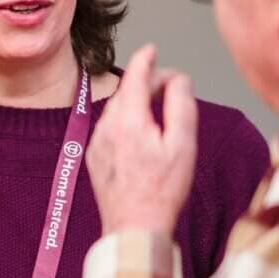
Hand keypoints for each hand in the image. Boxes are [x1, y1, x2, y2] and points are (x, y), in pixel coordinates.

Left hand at [87, 44, 197, 236]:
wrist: (134, 228)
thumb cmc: (162, 191)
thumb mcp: (183, 144)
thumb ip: (181, 104)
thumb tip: (178, 79)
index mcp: (128, 119)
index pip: (134, 74)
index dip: (146, 58)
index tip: (153, 49)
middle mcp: (107, 126)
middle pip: (126, 91)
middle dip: (147, 83)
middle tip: (173, 90)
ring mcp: (97, 142)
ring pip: (118, 110)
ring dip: (137, 104)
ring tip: (160, 117)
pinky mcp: (95, 157)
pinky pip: (111, 128)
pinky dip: (126, 123)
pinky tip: (143, 139)